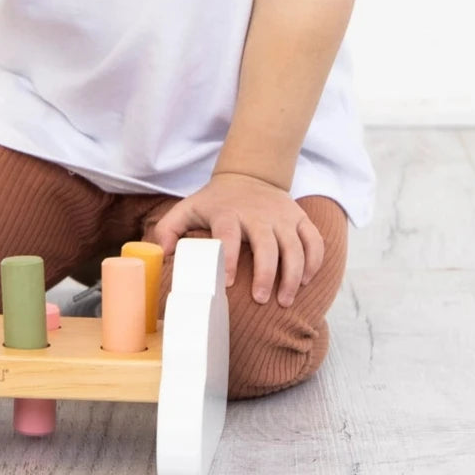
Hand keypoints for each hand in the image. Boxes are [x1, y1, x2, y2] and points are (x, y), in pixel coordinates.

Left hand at [147, 171, 324, 305]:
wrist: (250, 173)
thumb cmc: (217, 201)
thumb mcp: (189, 208)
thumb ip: (169, 228)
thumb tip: (159, 253)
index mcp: (229, 213)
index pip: (229, 234)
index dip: (227, 258)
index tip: (226, 282)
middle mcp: (258, 214)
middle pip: (267, 245)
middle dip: (266, 274)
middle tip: (260, 299)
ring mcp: (282, 216)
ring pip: (295, 246)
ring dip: (293, 275)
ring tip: (285, 300)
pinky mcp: (299, 218)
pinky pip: (314, 240)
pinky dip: (314, 262)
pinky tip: (307, 282)